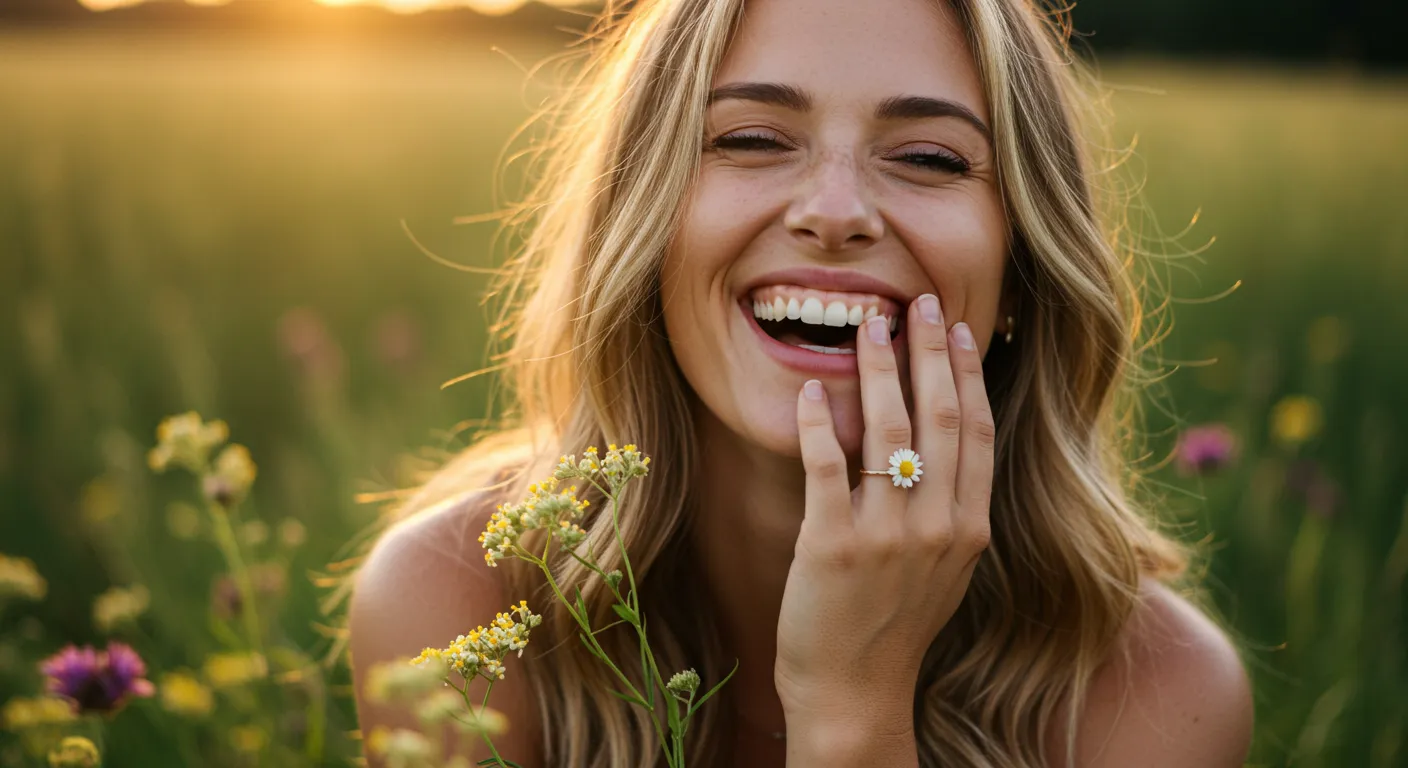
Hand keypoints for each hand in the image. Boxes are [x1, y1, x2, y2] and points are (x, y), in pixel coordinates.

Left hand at [776, 293, 995, 734]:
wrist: (855, 692)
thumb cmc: (894, 625)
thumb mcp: (944, 568)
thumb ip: (950, 509)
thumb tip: (942, 440)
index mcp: (970, 528)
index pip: (977, 432)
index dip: (968, 374)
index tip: (959, 329)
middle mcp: (938, 527)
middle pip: (941, 417)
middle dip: (930, 351)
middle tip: (919, 302)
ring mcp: (887, 536)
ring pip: (888, 431)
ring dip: (878, 369)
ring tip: (867, 324)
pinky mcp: (834, 545)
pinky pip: (827, 466)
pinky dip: (819, 421)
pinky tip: (811, 387)